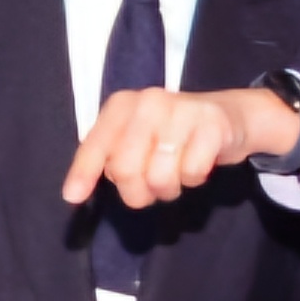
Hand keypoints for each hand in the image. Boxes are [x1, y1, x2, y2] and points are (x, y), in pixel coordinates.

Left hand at [65, 85, 295, 209]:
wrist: (227, 115)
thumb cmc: (171, 134)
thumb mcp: (135, 139)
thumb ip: (108, 159)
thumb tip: (73, 194)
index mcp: (123, 105)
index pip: (97, 144)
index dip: (83, 173)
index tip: (72, 198)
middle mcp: (148, 102)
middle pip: (127, 169)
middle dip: (137, 192)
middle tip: (149, 190)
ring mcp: (182, 111)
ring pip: (160, 177)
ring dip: (168, 189)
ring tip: (176, 174)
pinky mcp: (212, 125)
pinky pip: (192, 174)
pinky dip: (194, 179)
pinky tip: (197, 163)